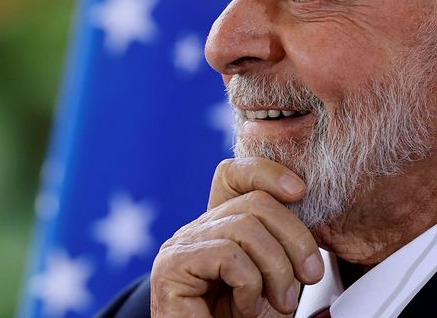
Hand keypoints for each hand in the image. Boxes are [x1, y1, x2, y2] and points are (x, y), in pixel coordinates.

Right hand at [150, 157, 324, 316]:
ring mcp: (180, 246)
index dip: (266, 172)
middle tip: (304, 282)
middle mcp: (195, 230)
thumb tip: (298, 193)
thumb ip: (279, 240)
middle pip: (256, 202)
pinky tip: (244, 307)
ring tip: (274, 303)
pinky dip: (249, 285)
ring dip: (277, 271)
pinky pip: (227, 255)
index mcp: (218, 228)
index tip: (300, 191)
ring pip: (246, 227)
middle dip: (296, 241)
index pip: (233, 175)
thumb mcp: (275, 277)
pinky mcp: (171, 267)